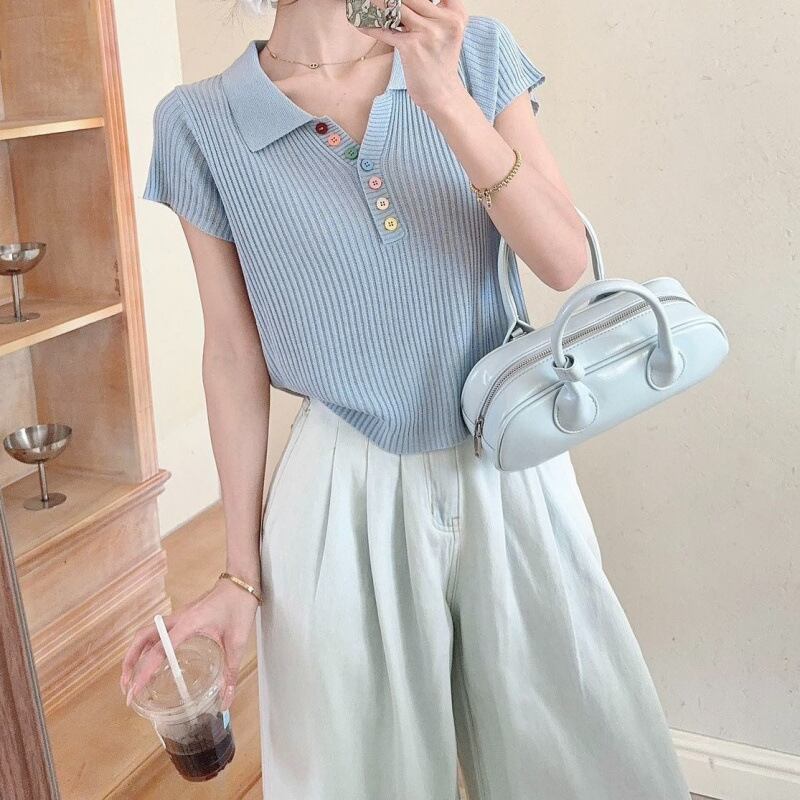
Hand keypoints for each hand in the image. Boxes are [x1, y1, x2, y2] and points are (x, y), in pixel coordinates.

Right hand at [119, 578, 258, 710]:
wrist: (241, 582)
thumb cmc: (239, 607)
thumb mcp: (237, 642)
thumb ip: (230, 674)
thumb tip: (225, 702)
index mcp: (188, 624)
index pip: (159, 651)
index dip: (143, 672)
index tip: (133, 691)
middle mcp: (178, 619)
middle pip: (142, 638)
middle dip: (130, 663)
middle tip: (127, 688)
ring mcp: (178, 616)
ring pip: (146, 634)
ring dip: (135, 654)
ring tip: (132, 677)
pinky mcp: (182, 616)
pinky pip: (157, 632)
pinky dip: (147, 647)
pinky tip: (151, 661)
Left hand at [359, 0, 468, 111]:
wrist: (441, 95)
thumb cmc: (439, 64)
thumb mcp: (447, 33)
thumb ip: (435, 13)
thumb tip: (402, 3)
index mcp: (455, 14)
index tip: (396, 0)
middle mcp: (445, 20)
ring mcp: (428, 33)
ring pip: (398, 6)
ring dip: (379, 3)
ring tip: (367, 2)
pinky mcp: (412, 47)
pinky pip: (386, 31)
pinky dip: (370, 27)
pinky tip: (360, 24)